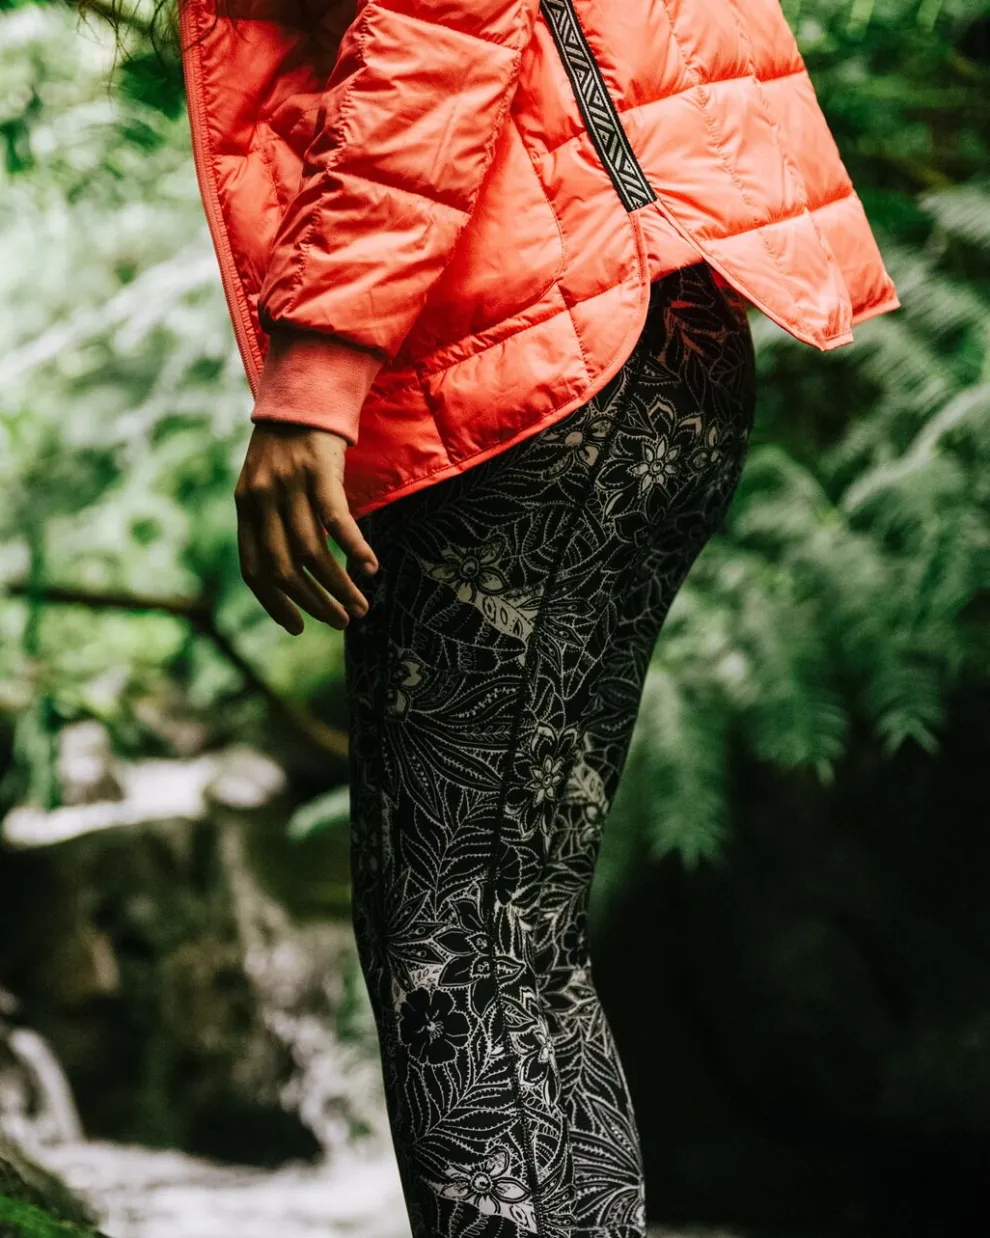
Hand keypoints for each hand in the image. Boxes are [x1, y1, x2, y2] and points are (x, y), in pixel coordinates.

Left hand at [234, 422, 378, 634]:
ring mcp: (289, 485)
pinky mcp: (319, 472)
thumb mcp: (267, 483)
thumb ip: (271, 521)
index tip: (298, 626)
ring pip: (311, 553)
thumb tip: (292, 571)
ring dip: (338, 586)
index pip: (255, 570)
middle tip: (341, 621)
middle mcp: (262, 499)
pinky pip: (337, 522)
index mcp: (246, 507)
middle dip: (313, 603)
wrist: (304, 392)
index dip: (275, 604)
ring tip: (361, 606)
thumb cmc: (290, 444)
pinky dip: (354, 549)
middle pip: (283, 569)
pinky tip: (370, 568)